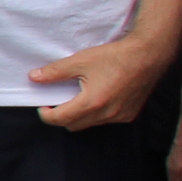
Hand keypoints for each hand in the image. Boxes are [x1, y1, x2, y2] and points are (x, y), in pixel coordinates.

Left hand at [29, 33, 174, 129]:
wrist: (148, 55)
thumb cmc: (115, 56)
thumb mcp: (81, 61)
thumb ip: (55, 72)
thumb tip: (33, 77)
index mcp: (92, 103)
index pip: (60, 119)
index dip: (46, 115)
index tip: (42, 106)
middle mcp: (107, 114)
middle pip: (73, 125)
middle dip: (61, 116)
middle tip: (57, 101)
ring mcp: (120, 117)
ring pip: (90, 124)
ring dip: (79, 115)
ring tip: (78, 97)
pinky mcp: (129, 114)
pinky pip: (106, 120)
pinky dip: (97, 114)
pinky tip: (98, 97)